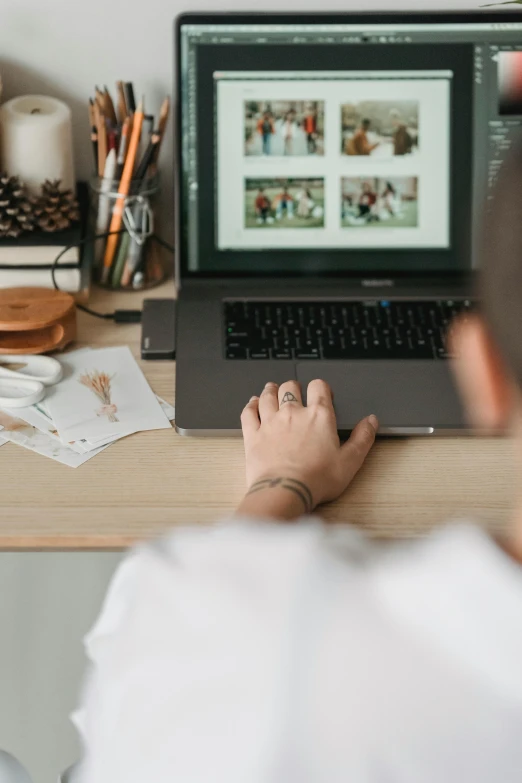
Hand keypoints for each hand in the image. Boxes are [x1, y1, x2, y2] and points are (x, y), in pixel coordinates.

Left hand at [238, 379, 377, 518]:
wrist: (285, 491)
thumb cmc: (317, 479)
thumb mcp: (350, 461)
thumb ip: (362, 438)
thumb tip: (371, 421)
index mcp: (319, 416)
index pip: (319, 386)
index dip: (320, 387)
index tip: (321, 393)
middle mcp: (293, 413)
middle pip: (290, 387)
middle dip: (294, 387)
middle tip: (296, 392)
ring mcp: (270, 422)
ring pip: (268, 395)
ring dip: (271, 390)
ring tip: (273, 389)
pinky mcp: (253, 435)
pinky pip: (249, 412)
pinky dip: (251, 405)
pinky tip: (253, 404)